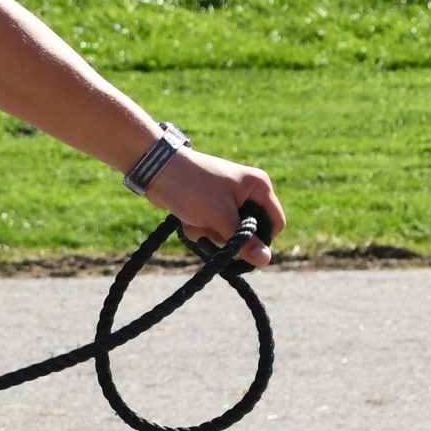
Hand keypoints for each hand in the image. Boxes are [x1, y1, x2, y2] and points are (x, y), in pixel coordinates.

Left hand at [146, 148, 283, 268]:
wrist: (155, 170)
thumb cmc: (192, 187)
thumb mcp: (220, 216)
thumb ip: (243, 239)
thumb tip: (266, 260)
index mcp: (258, 187)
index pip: (275, 222)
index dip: (262, 240)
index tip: (243, 251)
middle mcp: (247, 191)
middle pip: (250, 230)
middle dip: (227, 235)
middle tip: (211, 229)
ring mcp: (227, 198)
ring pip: (227, 231)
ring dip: (209, 232)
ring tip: (195, 219)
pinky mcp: (210, 204)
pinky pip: (211, 226)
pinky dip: (198, 227)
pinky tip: (185, 218)